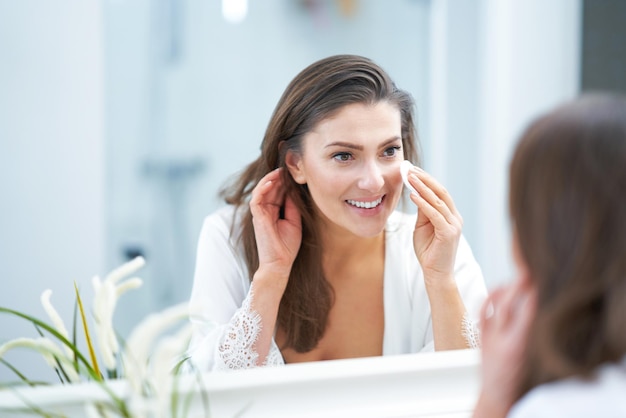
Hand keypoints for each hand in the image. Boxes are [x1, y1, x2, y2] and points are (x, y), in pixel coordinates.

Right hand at [249, 168, 301, 281]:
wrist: (280, 262)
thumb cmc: (287, 245)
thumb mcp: (294, 221)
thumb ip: (292, 205)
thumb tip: (294, 190)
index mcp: (274, 210)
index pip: (277, 191)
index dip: (284, 181)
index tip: (293, 171)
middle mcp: (265, 210)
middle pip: (270, 188)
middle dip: (278, 176)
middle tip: (288, 166)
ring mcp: (260, 213)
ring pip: (262, 190)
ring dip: (270, 179)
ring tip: (280, 171)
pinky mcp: (257, 217)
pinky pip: (256, 198)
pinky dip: (263, 188)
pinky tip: (271, 181)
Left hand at [406, 167, 462, 282]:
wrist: (435, 273)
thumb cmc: (428, 251)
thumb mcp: (422, 227)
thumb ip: (423, 211)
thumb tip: (416, 193)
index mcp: (451, 215)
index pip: (440, 192)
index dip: (426, 180)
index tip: (412, 170)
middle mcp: (455, 217)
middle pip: (441, 192)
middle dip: (425, 179)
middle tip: (410, 169)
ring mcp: (454, 225)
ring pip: (438, 201)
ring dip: (422, 187)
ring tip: (410, 177)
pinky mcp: (448, 233)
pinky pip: (435, 214)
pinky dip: (424, 203)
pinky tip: (413, 195)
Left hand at [474, 278, 536, 416]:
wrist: (498, 396)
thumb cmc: (523, 381)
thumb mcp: (536, 359)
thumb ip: (538, 337)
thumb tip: (545, 311)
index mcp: (517, 348)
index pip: (526, 315)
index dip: (533, 296)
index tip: (542, 281)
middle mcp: (500, 341)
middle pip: (507, 306)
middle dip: (518, 287)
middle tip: (528, 271)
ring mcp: (488, 338)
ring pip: (493, 307)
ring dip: (506, 289)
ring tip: (518, 277)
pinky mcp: (481, 337)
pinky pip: (482, 312)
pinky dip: (491, 298)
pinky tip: (500, 289)